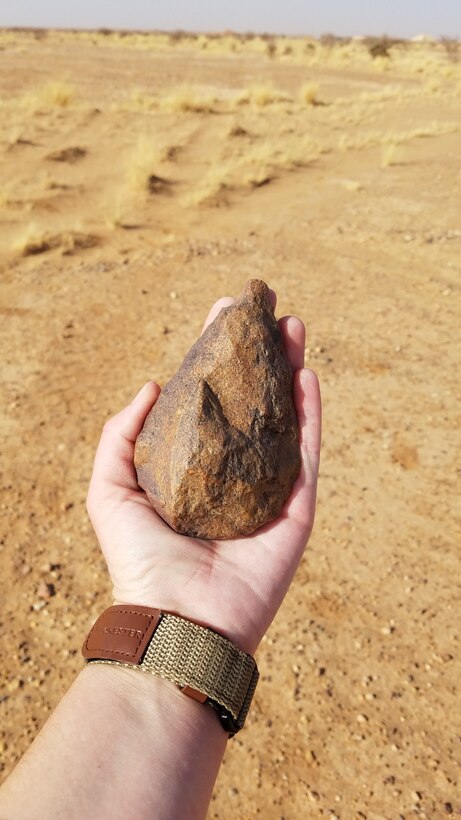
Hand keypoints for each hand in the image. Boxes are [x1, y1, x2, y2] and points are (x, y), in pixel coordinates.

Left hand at [87, 291, 320, 654]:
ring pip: (285, 417)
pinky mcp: (297, 508)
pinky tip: (306, 374)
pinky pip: (308, 452)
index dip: (216, 358)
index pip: (211, 401)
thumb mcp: (107, 488)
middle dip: (259, 355)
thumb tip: (151, 385)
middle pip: (253, 401)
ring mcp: (268, 488)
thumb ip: (119, 435)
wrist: (178, 618)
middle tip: (262, 311)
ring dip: (291, 370)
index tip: (222, 316)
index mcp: (196, 466)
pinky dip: (311, 413)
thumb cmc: (138, 558)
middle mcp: (234, 472)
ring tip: (291, 326)